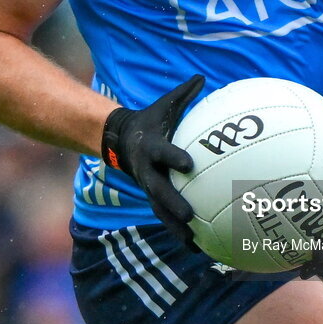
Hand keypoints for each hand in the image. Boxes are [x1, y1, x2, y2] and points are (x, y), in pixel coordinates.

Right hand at [101, 75, 203, 248]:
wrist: (120, 141)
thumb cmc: (151, 119)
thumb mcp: (164, 105)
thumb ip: (184, 93)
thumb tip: (203, 76)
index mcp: (152, 148)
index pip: (164, 153)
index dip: (174, 158)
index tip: (189, 164)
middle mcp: (148, 172)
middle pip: (159, 191)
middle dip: (174, 204)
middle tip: (190, 215)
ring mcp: (149, 187)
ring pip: (161, 211)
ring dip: (176, 228)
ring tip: (194, 243)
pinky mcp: (153, 198)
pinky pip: (166, 218)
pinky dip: (180, 232)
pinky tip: (198, 247)